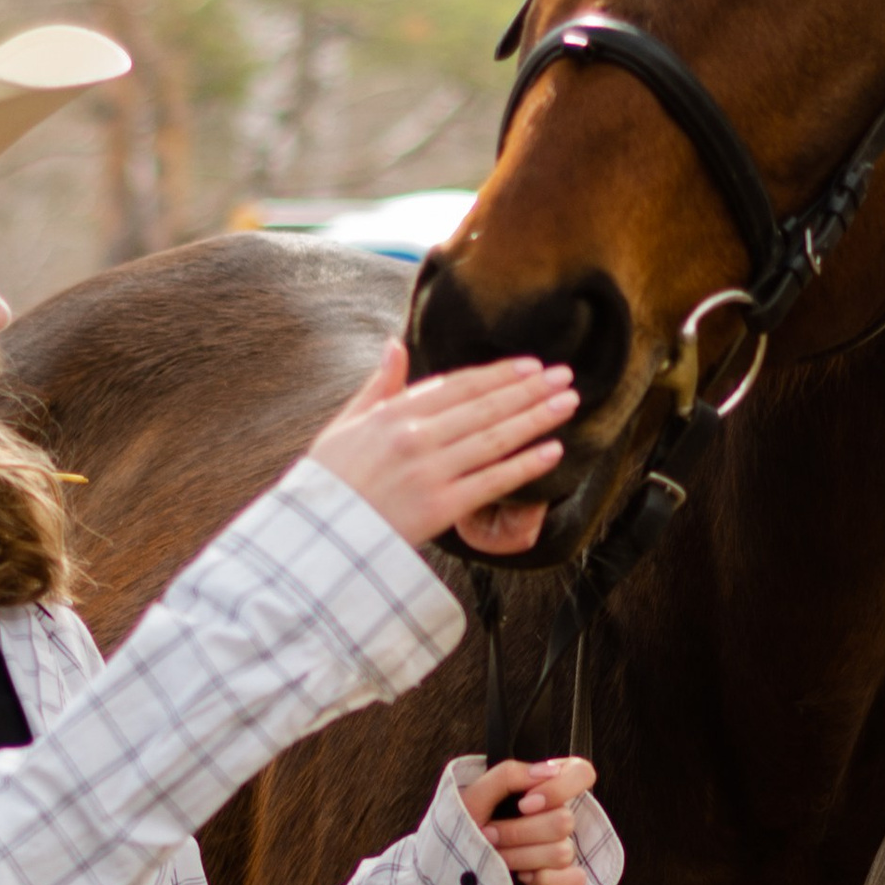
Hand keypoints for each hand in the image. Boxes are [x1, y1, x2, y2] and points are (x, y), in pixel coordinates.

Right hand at [309, 339, 575, 554]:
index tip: (530, 366)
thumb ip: (378, 386)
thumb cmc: (329, 484)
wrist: (316, 540)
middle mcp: (416, 437)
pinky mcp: (441, 508)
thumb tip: (395, 345)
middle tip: (565, 376)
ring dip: (536, 418)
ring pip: (495, 438)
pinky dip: (526, 465)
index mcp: (393, 413)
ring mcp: (431, 472)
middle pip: (485, 406)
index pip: (458, 385)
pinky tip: (554, 451)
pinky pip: (493, 481)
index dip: (499, 375)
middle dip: (529, 390)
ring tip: (568, 404)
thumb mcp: (344, 425)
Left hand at [462, 756, 596, 884]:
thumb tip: (546, 772)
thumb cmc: (465, 824)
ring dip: (520, 857)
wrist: (453, 864)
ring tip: (497, 856)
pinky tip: (521, 877)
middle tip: (489, 834)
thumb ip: (509, 774)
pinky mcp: (565, 880)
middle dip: (518, 832)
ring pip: (562, 852)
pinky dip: (544, 880)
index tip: (525, 804)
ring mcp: (564, 849)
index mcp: (546, 788)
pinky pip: (575, 880)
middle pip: (565, 820)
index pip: (582, 773)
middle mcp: (559, 816)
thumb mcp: (476, 794)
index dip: (558, 789)